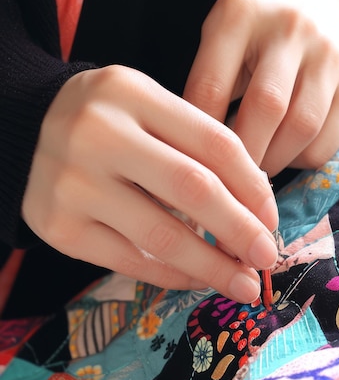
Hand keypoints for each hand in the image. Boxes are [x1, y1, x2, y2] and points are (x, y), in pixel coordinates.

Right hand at [22, 65, 278, 302]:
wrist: (21, 131)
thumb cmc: (107, 122)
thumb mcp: (150, 109)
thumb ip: (198, 146)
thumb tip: (257, 206)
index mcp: (132, 93)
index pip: (214, 143)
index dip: (253, 187)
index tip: (272, 219)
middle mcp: (98, 134)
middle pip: (193, 188)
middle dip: (240, 230)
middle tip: (268, 258)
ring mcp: (74, 184)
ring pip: (164, 235)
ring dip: (214, 266)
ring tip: (244, 286)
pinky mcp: (59, 228)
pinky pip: (132, 261)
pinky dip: (175, 275)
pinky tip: (201, 279)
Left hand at [184, 0, 338, 175]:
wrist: (329, 10)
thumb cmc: (259, 38)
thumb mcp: (224, 41)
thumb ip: (209, 85)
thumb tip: (200, 155)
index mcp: (242, 15)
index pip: (212, 86)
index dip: (200, 134)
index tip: (197, 160)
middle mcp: (291, 29)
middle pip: (266, 107)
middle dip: (245, 154)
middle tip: (230, 177)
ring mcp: (329, 58)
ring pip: (302, 128)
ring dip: (275, 161)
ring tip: (257, 171)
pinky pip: (326, 143)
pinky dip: (301, 161)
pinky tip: (286, 155)